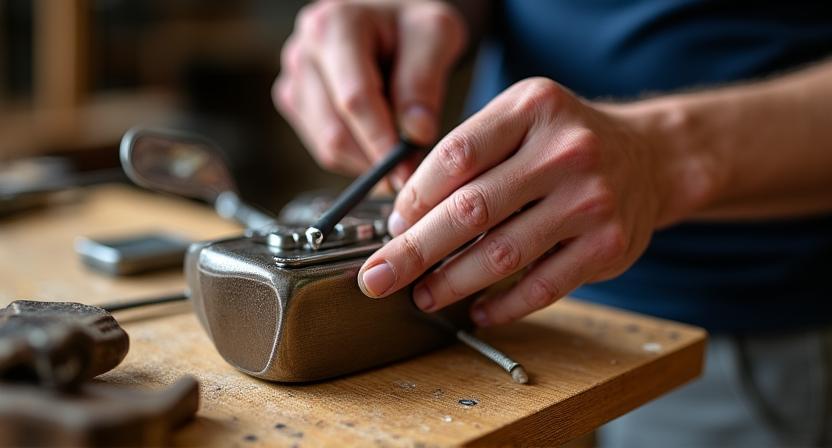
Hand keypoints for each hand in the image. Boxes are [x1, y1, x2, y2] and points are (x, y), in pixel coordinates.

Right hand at [273, 0, 466, 186]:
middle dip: (374, 158)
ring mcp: (294, 80)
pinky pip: (323, 148)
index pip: (354, 99)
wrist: (391, 19)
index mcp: (333, 27)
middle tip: (410, 170)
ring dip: (366, 160)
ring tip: (399, 147)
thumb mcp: (434, 35)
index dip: (381, 140)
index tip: (407, 170)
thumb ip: (424, 81)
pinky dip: (355, 156)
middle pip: (334, 129)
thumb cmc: (413, 25)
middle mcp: (303, 53)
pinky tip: (378, 139)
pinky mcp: (295, 102)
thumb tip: (416, 134)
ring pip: (326, 145)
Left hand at [357, 77, 704, 325]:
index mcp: (533, 107)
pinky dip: (504, 305)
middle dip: (414, 250)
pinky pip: (544, 286)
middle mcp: (566, 150)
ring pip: (503, 253)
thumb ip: (469, 155)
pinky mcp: (609, 245)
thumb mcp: (521, 120)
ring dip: (453, 283)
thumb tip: (407, 218)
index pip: (456, 155)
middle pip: (471, 209)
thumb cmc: (565, 143)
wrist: (650, 159)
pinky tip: (478, 311)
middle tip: (378, 277)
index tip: (393, 225)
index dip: (415, 197)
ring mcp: (591, 199)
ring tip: (423, 296)